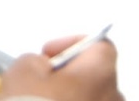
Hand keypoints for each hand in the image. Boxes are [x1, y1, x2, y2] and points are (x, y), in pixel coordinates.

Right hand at [0, 35, 121, 100]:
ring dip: (73, 100)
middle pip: (96, 77)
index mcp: (101, 73)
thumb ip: (37, 60)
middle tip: (42, 84)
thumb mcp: (22, 70)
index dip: (72, 44)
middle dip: (71, 77)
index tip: (47, 55)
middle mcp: (115, 97)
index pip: (101, 45)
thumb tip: (44, 68)